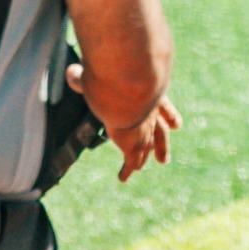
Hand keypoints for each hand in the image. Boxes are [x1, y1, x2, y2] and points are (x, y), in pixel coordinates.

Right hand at [67, 63, 181, 182]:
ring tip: (140, 168)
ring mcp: (144, 129)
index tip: (177, 126)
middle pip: (160, 132)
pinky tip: (123, 177)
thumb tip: (71, 72)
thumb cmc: (116, 74)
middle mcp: (151, 112)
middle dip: (161, 145)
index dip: (168, 116)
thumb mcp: (103, 73)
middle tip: (164, 160)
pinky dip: (127, 169)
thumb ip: (86, 76)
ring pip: (146, 147)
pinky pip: (131, 160)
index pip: (162, 106)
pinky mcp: (133, 144)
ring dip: (143, 158)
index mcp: (152, 93)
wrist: (130, 85)